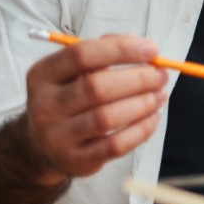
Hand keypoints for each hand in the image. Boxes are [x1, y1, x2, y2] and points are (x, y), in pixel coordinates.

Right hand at [22, 34, 168, 184]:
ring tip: (160, 95)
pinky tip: (153, 117)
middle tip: (161, 76)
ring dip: (143, 104)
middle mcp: (44, 105)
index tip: (152, 49)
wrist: (42, 146)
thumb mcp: (74, 71)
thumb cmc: (69, 97)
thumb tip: (140, 43)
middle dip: (138, 79)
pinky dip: (141, 129)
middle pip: (97, 87)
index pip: (82, 55)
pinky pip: (116, 145)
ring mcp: (57, 136)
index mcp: (43, 75)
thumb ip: (104, 50)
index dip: (122, 49)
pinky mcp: (76, 160)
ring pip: (107, 117)